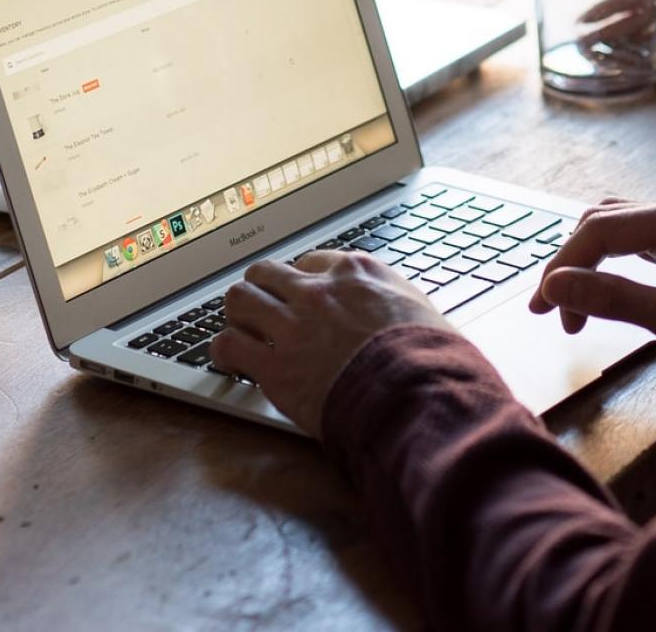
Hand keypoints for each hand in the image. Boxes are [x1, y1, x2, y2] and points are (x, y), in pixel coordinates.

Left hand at [211, 250, 451, 434]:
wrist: (415, 394)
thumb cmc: (430, 358)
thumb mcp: (421, 311)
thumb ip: (397, 304)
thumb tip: (401, 314)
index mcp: (355, 273)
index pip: (312, 261)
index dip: (304, 280)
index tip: (302, 296)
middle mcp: (317, 291)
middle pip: (267, 272)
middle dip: (262, 289)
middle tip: (263, 308)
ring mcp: (292, 326)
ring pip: (239, 299)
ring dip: (238, 314)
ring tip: (240, 328)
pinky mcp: (274, 366)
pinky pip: (228, 345)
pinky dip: (224, 351)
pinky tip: (229, 360)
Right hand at [529, 197, 655, 378]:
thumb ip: (616, 300)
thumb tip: (556, 286)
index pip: (601, 229)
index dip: (564, 265)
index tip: (543, 306)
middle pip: (605, 222)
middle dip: (572, 263)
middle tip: (553, 311)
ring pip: (620, 229)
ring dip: (590, 262)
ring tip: (574, 304)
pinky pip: (639, 244)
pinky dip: (613, 265)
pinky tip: (606, 289)